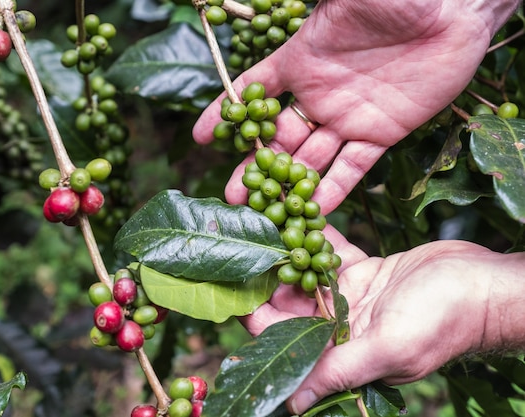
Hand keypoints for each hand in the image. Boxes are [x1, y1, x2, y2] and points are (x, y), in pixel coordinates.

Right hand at [193, 0, 515, 213]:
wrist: (456, 13)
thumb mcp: (347, 0)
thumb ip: (316, 13)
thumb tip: (265, 1)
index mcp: (301, 60)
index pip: (254, 89)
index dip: (226, 112)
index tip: (202, 137)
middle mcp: (318, 94)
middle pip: (277, 136)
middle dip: (254, 165)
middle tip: (232, 195)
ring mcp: (348, 117)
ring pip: (309, 158)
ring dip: (286, 185)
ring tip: (264, 212)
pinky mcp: (380, 134)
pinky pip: (352, 167)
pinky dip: (333, 189)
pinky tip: (314, 212)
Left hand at [241, 234, 524, 414]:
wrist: (485, 285)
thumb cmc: (444, 320)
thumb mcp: (390, 347)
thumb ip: (339, 370)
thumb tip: (293, 405)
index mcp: (340, 350)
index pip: (284, 336)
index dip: (256, 311)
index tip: (231, 281)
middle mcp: (339, 327)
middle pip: (288, 302)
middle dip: (265, 274)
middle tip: (240, 240)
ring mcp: (351, 297)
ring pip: (305, 274)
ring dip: (284, 251)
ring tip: (259, 221)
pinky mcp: (364, 272)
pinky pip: (331, 252)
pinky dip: (314, 235)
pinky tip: (294, 213)